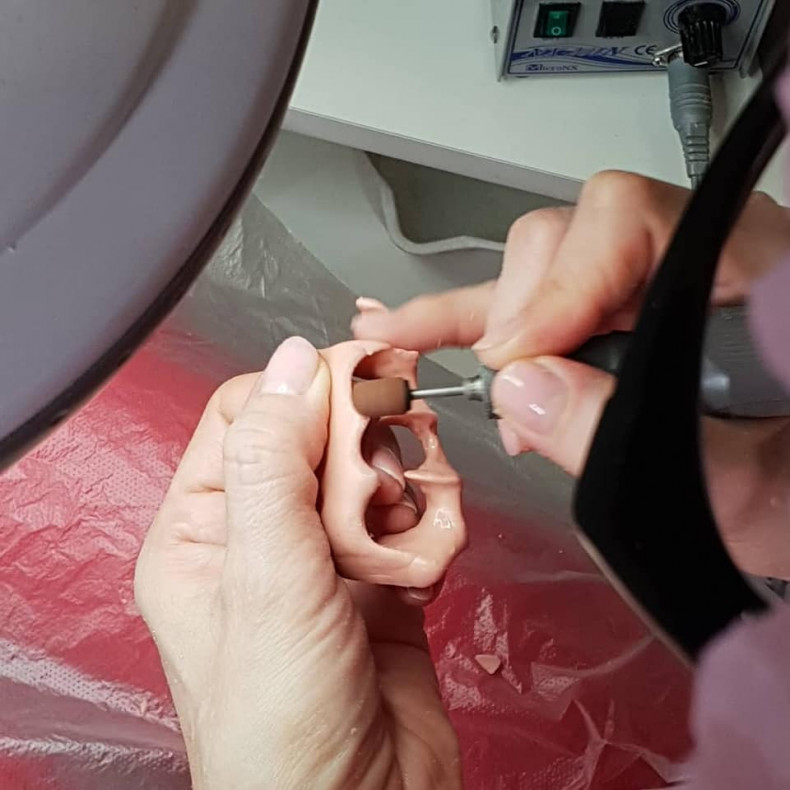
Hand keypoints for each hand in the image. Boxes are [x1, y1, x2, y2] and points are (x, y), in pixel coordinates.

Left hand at [135, 337, 460, 789]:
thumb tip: (292, 360)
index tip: (358, 386)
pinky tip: (426, 566)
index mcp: (204, 530)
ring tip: (405, 536)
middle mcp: (262, 537)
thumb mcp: (267, 584)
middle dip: (363, 448)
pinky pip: (411, 518)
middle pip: (318, 437)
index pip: (248, 414)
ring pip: (372, 473)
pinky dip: (429, 529)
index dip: (303, 391)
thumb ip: (274, 463)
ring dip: (403, 492)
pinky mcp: (380, 579)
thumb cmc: (282, 731)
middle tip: (385, 478)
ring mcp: (324, 557)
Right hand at [352, 172, 789, 578]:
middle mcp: (693, 261)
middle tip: (513, 392)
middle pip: (572, 237)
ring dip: (493, 332)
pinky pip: (526, 306)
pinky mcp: (607, 321)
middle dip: (524, 316)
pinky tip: (408, 330)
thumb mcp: (741, 492)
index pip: (632, 221)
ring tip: (485, 392)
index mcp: (752, 271)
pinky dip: (468, 322)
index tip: (525, 361)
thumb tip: (520, 389)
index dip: (566, 282)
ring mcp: (642, 288)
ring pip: (536, 269)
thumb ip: (634, 439)